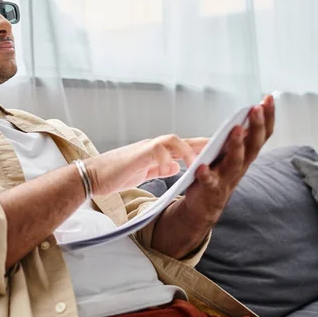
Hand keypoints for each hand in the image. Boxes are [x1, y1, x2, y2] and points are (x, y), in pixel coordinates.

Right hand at [85, 135, 208, 196]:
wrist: (93, 176)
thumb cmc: (115, 174)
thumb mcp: (143, 172)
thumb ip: (159, 168)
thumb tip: (175, 166)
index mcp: (156, 152)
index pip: (183, 147)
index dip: (201, 148)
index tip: (220, 151)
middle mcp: (153, 147)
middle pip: (183, 140)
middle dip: (204, 143)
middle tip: (224, 145)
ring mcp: (145, 149)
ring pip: (172, 141)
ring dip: (188, 149)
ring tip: (199, 161)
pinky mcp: (137, 155)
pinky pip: (156, 151)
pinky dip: (166, 158)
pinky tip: (173, 167)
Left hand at [183, 95, 274, 221]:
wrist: (205, 204)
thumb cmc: (218, 172)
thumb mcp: (231, 153)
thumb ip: (239, 136)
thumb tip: (249, 111)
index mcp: (245, 155)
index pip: (261, 134)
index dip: (267, 117)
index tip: (268, 98)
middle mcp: (240, 165)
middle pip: (253, 145)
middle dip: (256, 126)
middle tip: (256, 108)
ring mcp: (226, 178)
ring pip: (234, 161)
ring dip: (236, 146)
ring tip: (236, 129)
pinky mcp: (209, 189)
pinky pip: (209, 181)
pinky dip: (206, 174)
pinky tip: (202, 167)